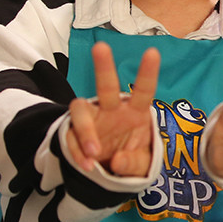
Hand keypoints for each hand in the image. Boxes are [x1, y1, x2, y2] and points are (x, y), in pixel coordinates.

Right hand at [66, 42, 159, 176]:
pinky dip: (77, 152)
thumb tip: (117, 161)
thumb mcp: (140, 166)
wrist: (108, 173)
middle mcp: (112, 110)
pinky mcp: (72, 132)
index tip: (153, 52)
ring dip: (86, 130)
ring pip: (80, 108)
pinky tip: (87, 166)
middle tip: (101, 47)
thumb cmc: (130, 159)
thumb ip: (133, 164)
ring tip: (94, 153)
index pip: (143, 91)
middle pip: (106, 85)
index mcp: (135, 113)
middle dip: (103, 66)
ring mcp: (91, 119)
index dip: (148, 73)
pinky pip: (70, 137)